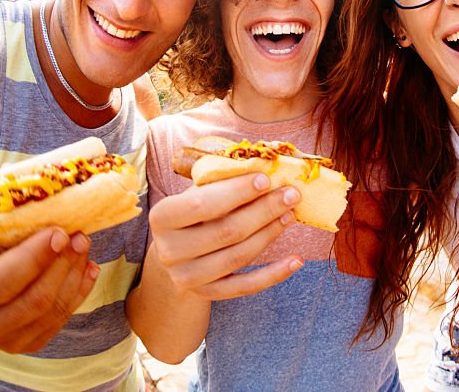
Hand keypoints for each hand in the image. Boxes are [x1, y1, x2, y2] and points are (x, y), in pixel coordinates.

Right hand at [0, 228, 97, 352]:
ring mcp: (9, 341)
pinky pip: (62, 317)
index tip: (59, 231)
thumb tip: (35, 186)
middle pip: (38, 298)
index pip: (8, 279)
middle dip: (63, 263)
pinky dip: (80, 289)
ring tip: (83, 245)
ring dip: (75, 273)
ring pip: (54, 309)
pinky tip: (87, 266)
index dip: (38, 255)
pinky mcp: (30, 343)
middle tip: (79, 235)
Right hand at [147, 173, 302, 300]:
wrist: (175, 254)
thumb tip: (265, 165)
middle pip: (226, 231)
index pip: (201, 204)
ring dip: (270, 234)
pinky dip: (274, 274)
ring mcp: (187, 276)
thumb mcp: (196, 193)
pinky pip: (245, 286)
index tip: (265, 179)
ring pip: (238, 256)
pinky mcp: (207, 293)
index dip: (236, 192)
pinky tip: (296, 260)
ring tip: (291, 215)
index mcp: (162, 217)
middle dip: (263, 210)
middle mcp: (169, 250)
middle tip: (291, 195)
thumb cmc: (191, 214)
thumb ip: (221, 180)